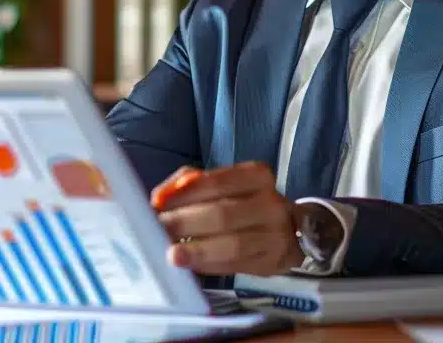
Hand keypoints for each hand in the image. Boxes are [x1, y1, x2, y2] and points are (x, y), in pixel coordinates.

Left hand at [152, 162, 305, 276]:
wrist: (285, 230)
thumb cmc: (243, 203)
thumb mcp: (222, 184)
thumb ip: (188, 184)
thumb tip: (161, 197)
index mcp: (257, 176)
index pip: (215, 182)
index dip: (184, 194)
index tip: (157, 205)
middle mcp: (271, 203)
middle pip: (222, 214)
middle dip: (185, 224)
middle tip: (160, 231)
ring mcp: (276, 235)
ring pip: (232, 245)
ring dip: (197, 250)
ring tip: (173, 254)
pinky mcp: (272, 262)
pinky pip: (237, 265)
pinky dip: (210, 266)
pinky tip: (193, 265)